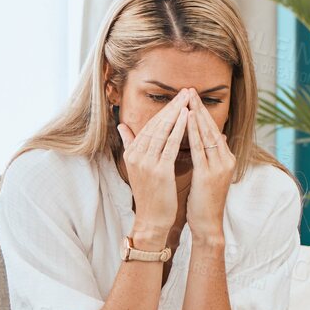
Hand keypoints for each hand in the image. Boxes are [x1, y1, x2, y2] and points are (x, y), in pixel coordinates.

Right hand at [116, 91, 190, 237]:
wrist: (152, 218)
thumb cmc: (150, 193)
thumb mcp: (137, 166)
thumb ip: (130, 144)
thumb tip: (121, 125)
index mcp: (132, 152)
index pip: (149, 125)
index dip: (164, 110)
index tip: (177, 96)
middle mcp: (136, 155)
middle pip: (156, 124)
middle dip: (172, 106)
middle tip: (186, 91)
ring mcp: (146, 163)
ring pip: (163, 131)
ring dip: (176, 113)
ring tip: (188, 99)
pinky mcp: (159, 171)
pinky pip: (170, 145)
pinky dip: (179, 130)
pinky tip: (187, 117)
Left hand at [183, 90, 235, 235]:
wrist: (208, 223)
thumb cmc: (205, 200)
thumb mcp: (211, 174)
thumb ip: (215, 154)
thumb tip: (219, 136)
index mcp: (226, 159)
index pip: (214, 130)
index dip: (203, 113)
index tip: (193, 98)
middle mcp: (225, 159)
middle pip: (212, 128)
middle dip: (200, 108)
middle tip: (190, 90)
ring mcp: (219, 166)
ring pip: (206, 135)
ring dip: (196, 116)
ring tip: (187, 99)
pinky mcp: (209, 174)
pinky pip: (199, 149)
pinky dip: (193, 133)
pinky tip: (186, 121)